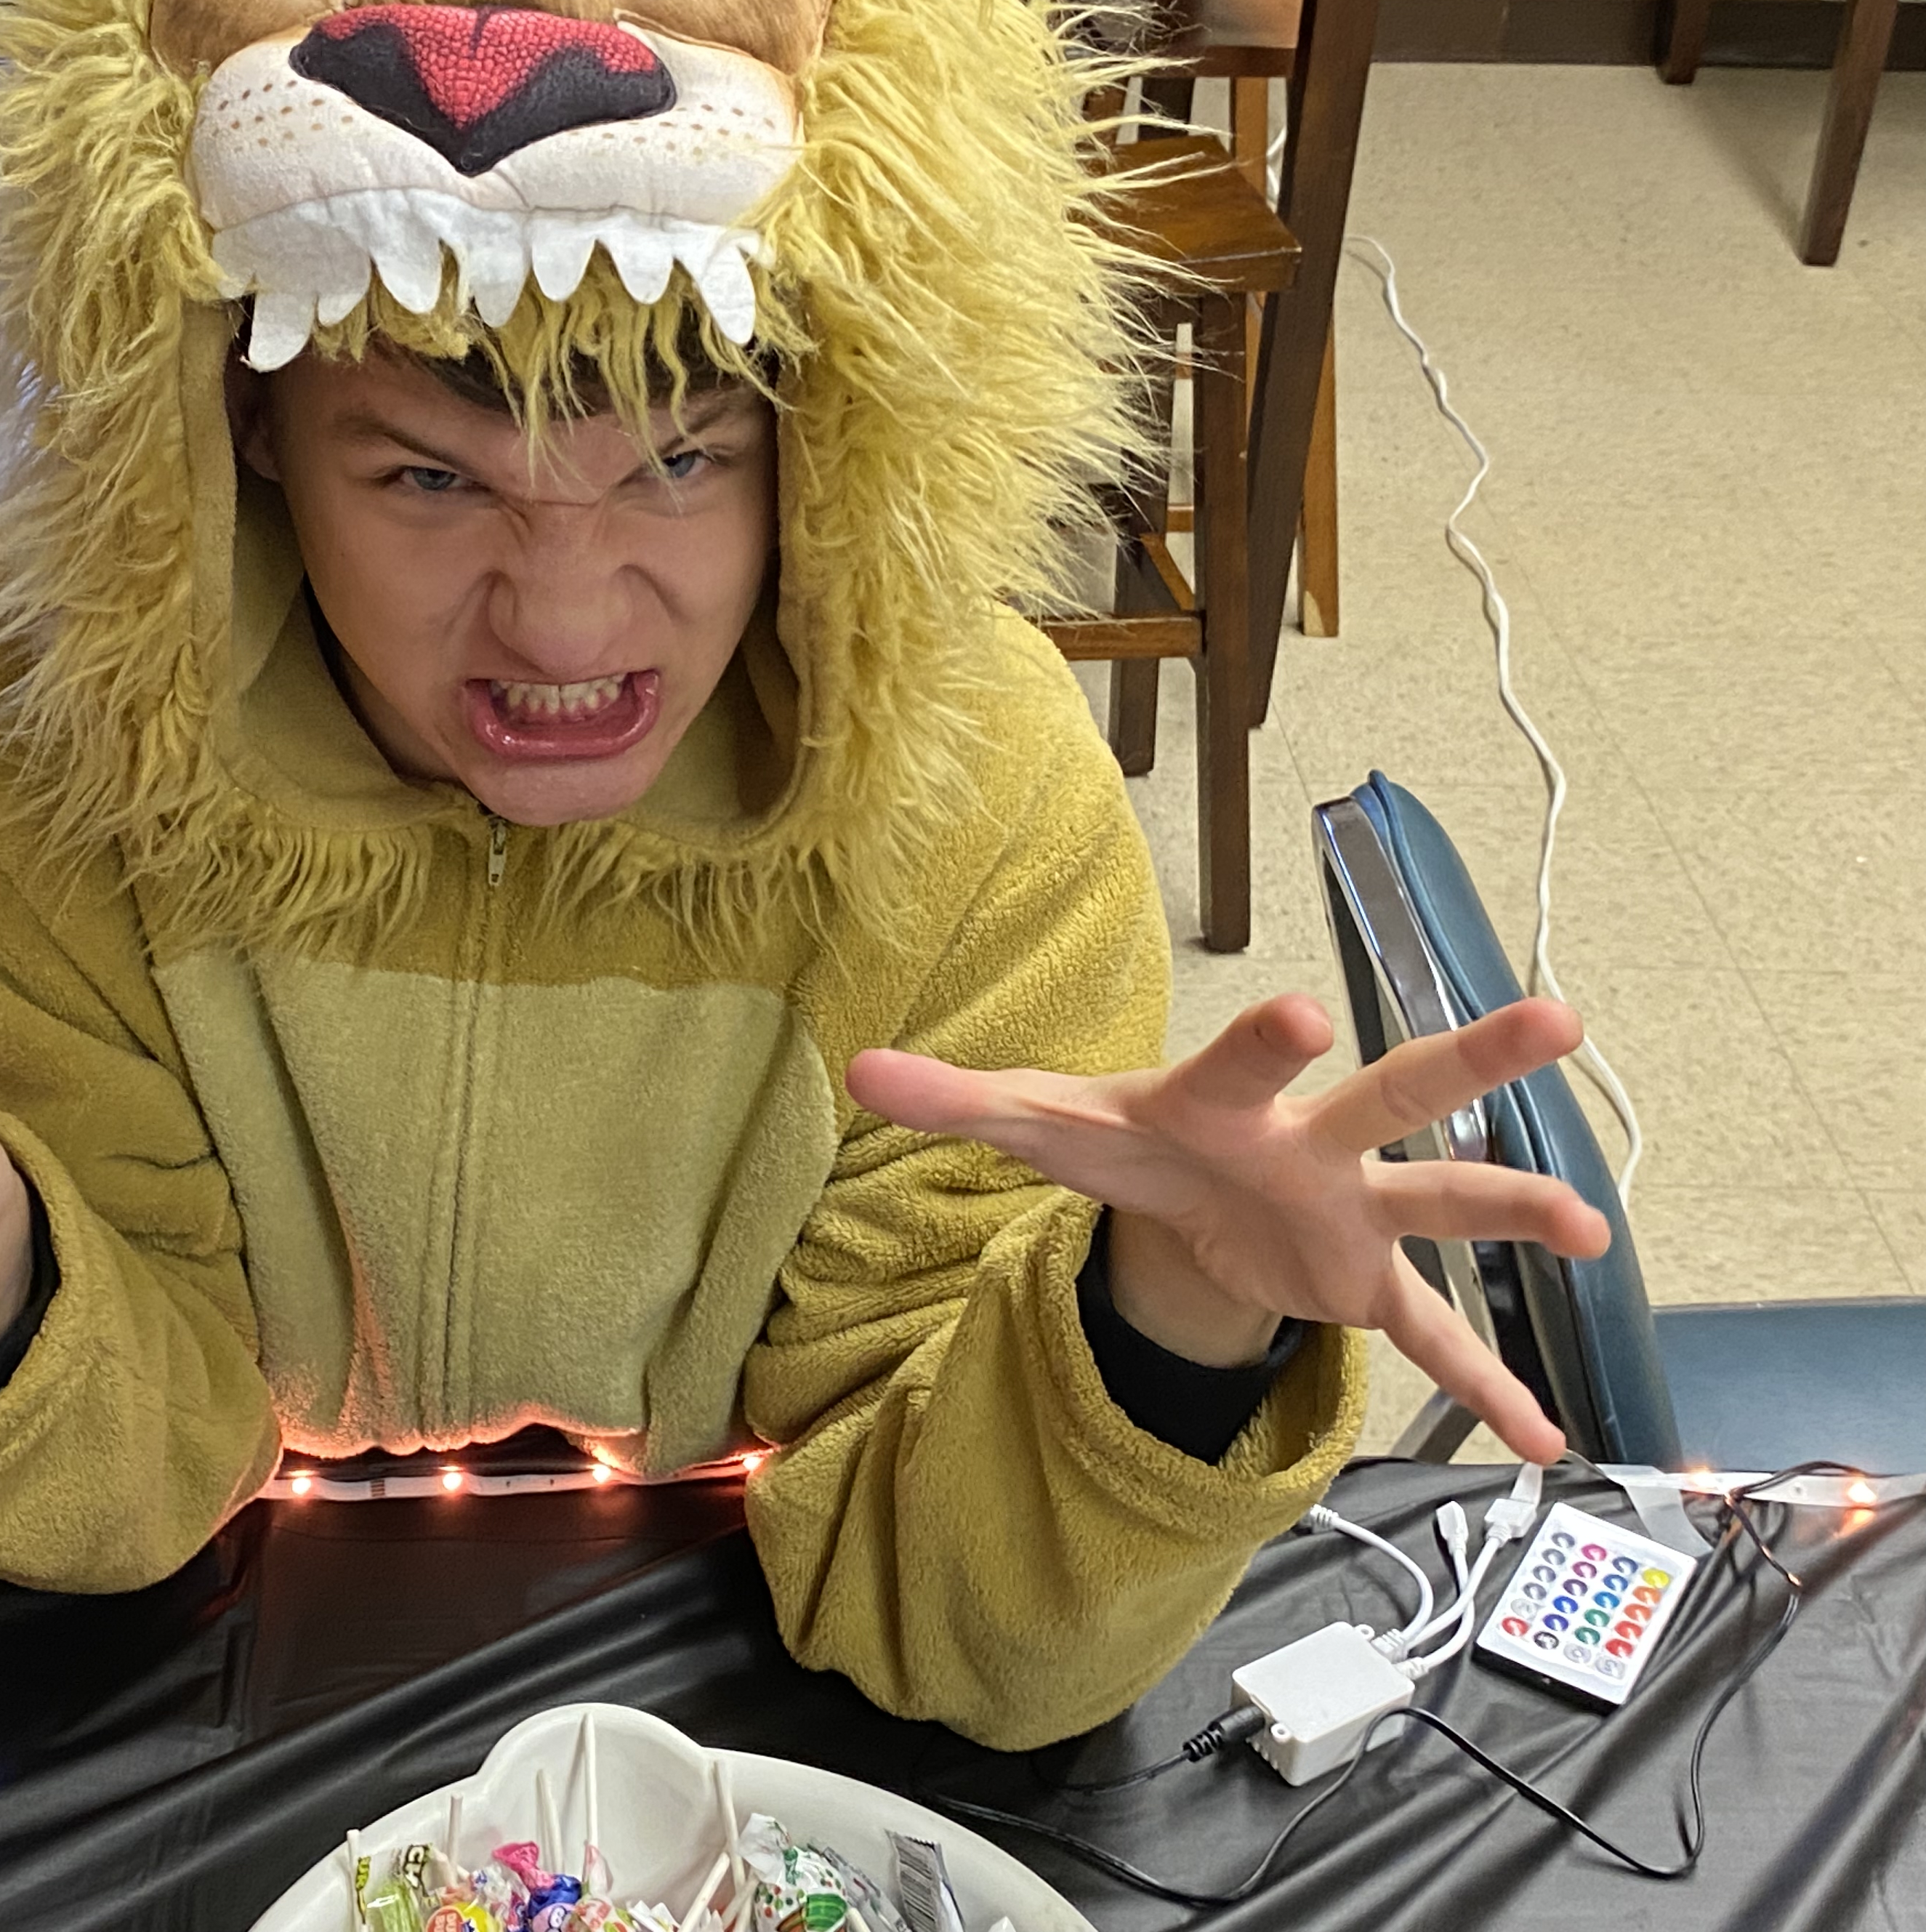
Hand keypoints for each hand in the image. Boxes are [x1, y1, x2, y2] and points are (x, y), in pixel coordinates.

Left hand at [846, 995, 1612, 1462]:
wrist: (1186, 1191)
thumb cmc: (1128, 1139)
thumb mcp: (1046, 1125)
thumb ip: (961, 1099)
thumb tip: (859, 1067)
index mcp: (1224, 1100)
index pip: (1243, 1061)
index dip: (1264, 1041)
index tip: (1301, 1012)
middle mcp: (1309, 1143)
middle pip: (1395, 1092)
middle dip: (1468, 1059)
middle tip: (1554, 1020)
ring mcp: (1352, 1214)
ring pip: (1445, 1198)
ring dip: (1517, 1210)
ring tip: (1592, 1229)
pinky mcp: (1365, 1287)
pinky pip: (1432, 1342)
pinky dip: (1485, 1389)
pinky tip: (1542, 1440)